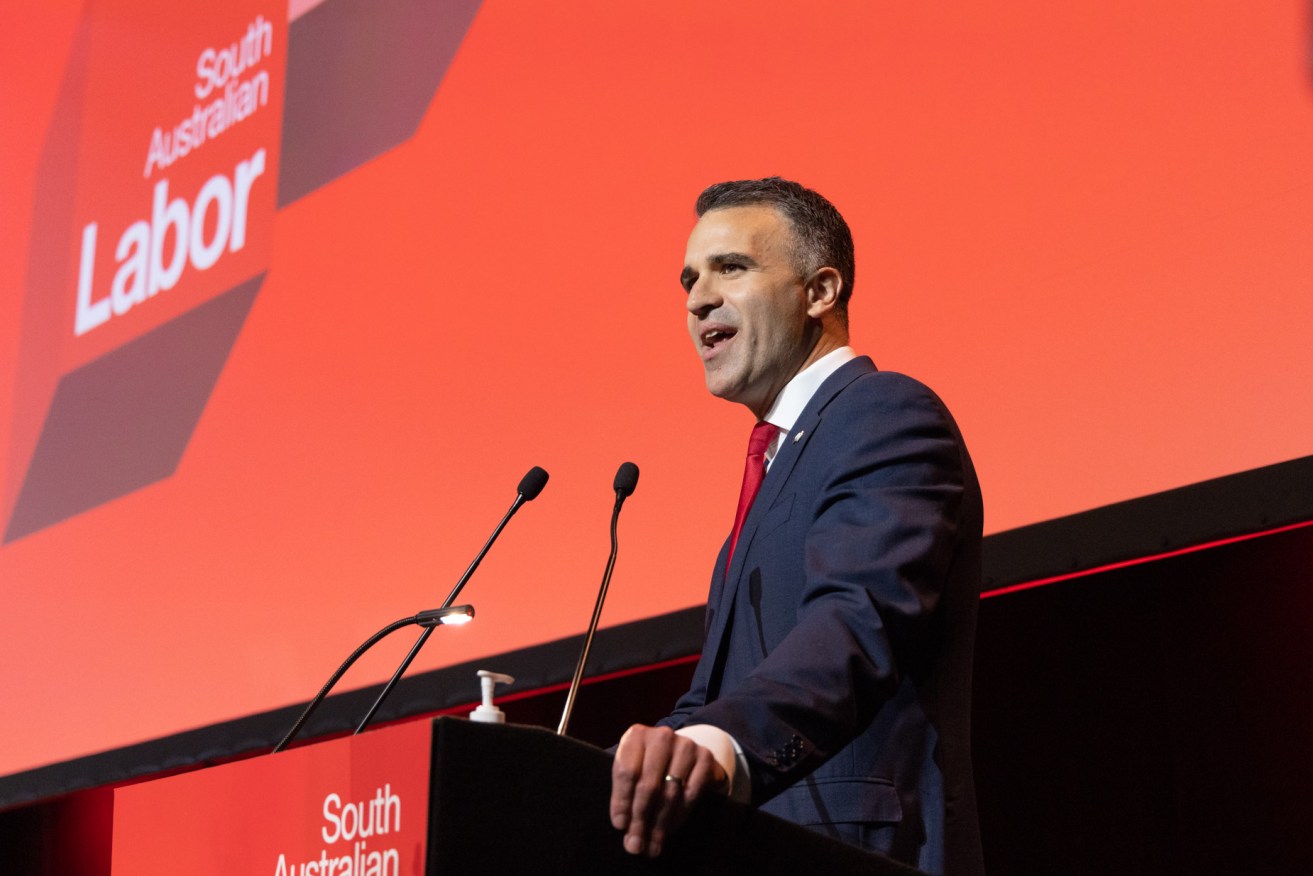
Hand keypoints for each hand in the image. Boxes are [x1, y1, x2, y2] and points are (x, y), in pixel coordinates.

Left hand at [610, 724, 727, 856]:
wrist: (686, 755)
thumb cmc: (651, 767)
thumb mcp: (634, 771)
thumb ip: (626, 794)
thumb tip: (624, 828)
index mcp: (636, 735)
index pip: (626, 771)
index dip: (622, 801)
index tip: (620, 826)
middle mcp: (661, 736)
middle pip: (648, 784)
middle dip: (640, 819)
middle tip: (635, 845)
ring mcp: (685, 745)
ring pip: (669, 792)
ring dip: (659, 824)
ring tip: (652, 845)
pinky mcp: (705, 757)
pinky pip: (690, 794)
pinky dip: (679, 816)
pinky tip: (670, 830)